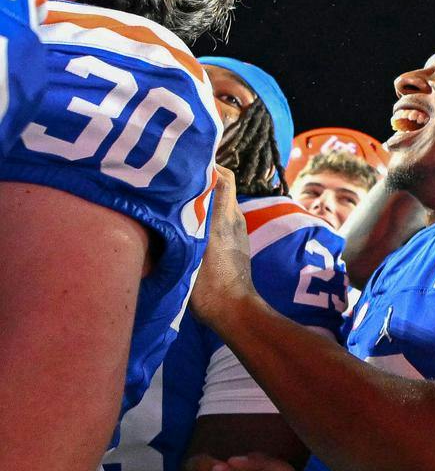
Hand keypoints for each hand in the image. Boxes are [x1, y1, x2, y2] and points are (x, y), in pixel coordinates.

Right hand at [188, 167, 253, 328]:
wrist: (233, 310)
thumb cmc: (209, 285)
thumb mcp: (190, 253)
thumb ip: (180, 227)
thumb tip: (160, 208)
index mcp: (224, 217)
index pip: (223, 177)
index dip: (207, 165)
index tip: (182, 160)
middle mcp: (234, 219)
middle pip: (221, 186)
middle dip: (201, 178)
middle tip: (174, 177)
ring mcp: (238, 231)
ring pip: (221, 202)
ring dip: (204, 196)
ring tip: (177, 197)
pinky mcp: (236, 243)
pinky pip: (222, 217)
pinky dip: (208, 212)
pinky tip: (187, 220)